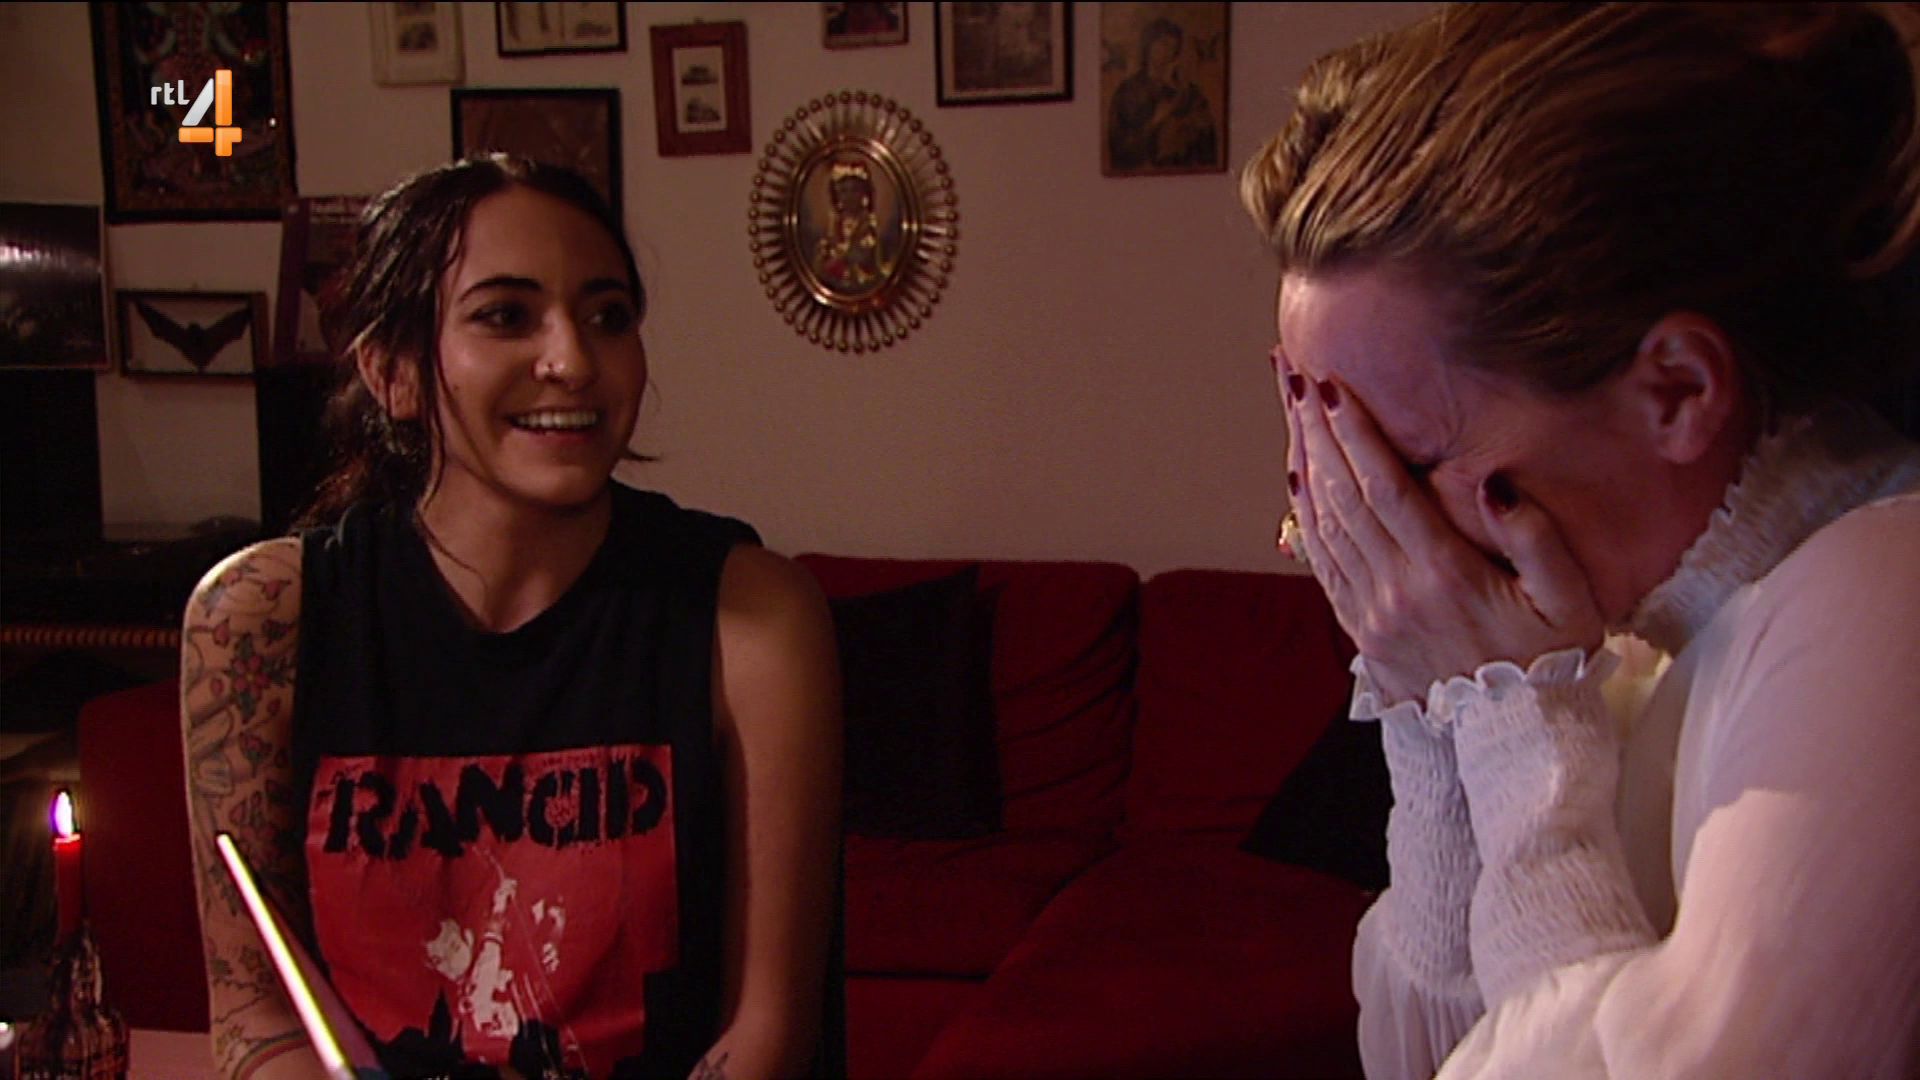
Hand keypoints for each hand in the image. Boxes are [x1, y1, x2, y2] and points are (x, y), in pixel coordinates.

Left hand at [1274, 348, 1603, 705]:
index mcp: (1445, 575)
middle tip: (1296, 375)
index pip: (1387, 490)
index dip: (1356, 436)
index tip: (1332, 387)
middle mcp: (1397, 591)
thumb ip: (1537, 538)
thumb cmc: (1551, 660)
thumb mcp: (1570, 601)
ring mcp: (1372, 613)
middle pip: (1344, 496)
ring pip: (1325, 524)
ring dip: (1304, 461)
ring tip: (1290, 408)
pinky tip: (1297, 476)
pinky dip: (1305, 515)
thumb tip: (1496, 483)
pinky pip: (1322, 562)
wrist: (1514, 740)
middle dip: (1318, 430)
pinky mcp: (1361, 630)